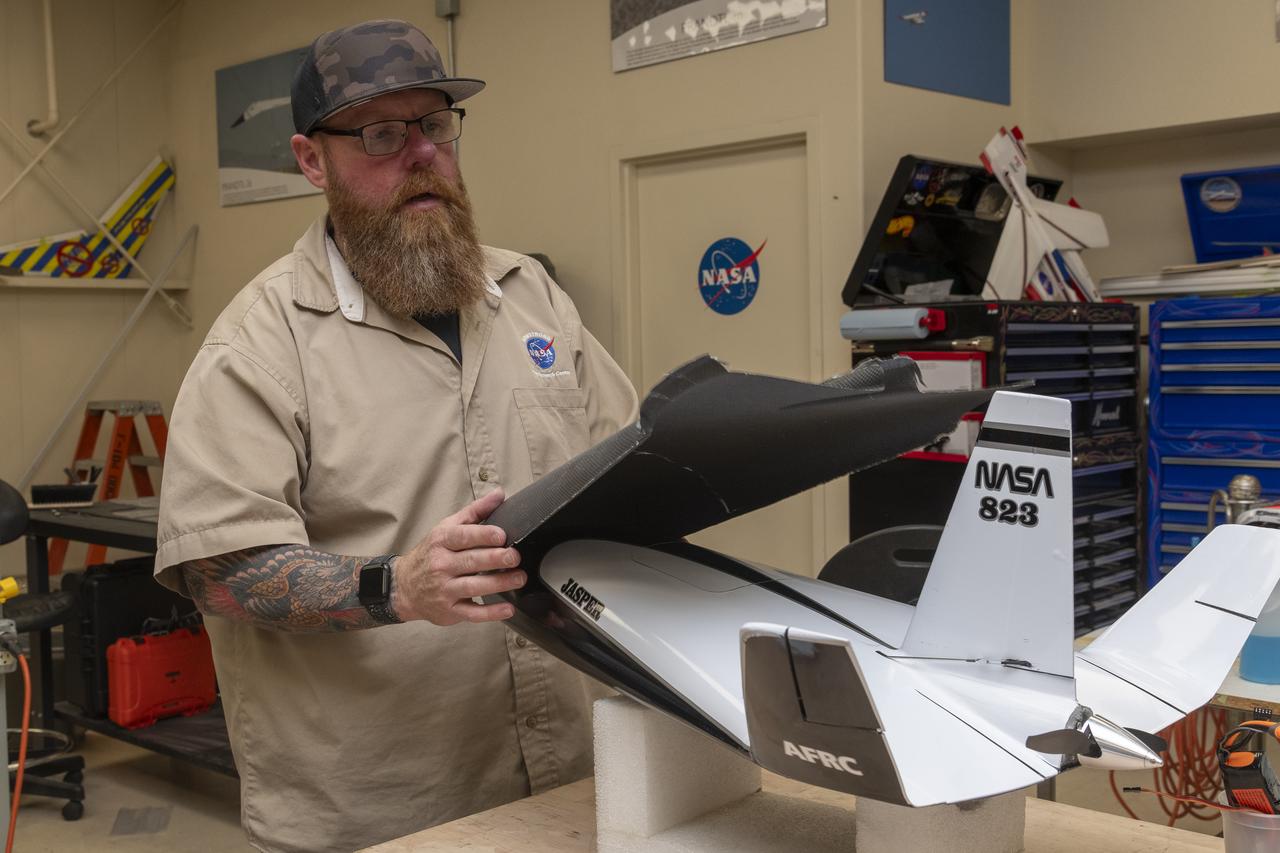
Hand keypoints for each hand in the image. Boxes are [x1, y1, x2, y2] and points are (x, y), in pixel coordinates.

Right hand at [390, 490, 523, 624]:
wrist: (403, 587)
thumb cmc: (431, 554)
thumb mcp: (447, 528)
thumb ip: (475, 511)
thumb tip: (499, 494)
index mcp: (441, 541)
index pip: (463, 537)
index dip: (483, 535)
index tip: (502, 535)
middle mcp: (441, 565)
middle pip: (471, 561)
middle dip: (496, 559)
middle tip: (515, 557)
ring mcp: (444, 590)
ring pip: (474, 586)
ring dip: (499, 583)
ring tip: (519, 578)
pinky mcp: (449, 611)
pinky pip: (472, 613)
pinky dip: (491, 613)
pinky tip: (508, 608)